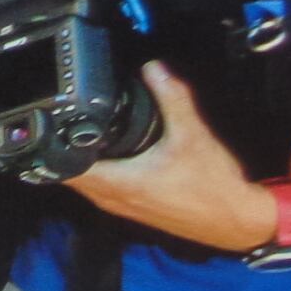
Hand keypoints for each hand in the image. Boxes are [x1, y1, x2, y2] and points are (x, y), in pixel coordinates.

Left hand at [68, 64, 274, 251]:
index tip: (53, 125)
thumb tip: (153, 68)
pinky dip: (101, 173)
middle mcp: (114, 199)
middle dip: (66, 151)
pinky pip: (105, 189)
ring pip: (88, 184)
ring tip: (85, 136)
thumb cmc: (215, 185)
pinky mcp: (136, 209)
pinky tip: (113, 156)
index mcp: (120, 184)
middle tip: (66, 123)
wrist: (238, 221)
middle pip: (72, 175)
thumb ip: (172, 98)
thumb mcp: (193, 135)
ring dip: (83, 163)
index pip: (67, 168)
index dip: (55, 146)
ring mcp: (124, 207)